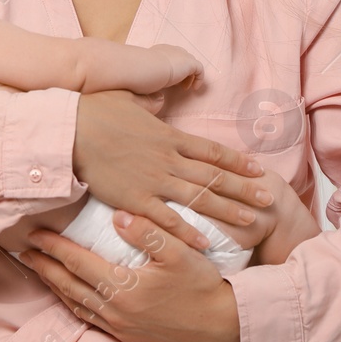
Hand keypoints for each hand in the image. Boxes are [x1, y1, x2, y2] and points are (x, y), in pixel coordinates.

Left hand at [21, 211, 239, 341]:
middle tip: (25, 251)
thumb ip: (147, 232)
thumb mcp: (179, 252)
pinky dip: (72, 304)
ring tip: (40, 269)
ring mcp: (119, 327)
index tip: (34, 233)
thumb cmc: (201, 284)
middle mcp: (114, 311)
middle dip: (44, 267)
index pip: (77, 262)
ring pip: (75, 304)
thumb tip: (117, 217)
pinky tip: (68, 295)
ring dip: (54, 286)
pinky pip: (88, 319)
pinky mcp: (127, 337)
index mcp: (123, 287)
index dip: (53, 247)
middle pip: (68, 285)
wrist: (221, 324)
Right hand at [73, 90, 271, 252]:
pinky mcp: (135, 199)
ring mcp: (154, 180)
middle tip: (270, 198)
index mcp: (169, 135)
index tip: (259, 169)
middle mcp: (169, 158)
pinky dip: (189, 231)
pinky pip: (168, 219)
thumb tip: (159, 101)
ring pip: (200, 198)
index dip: (238, 162)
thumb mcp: (128, 98)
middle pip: (215, 176)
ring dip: (228, 210)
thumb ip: (149, 104)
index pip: (213, 151)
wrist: (70, 129)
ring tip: (252, 220)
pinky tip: (207, 243)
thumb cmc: (94, 109)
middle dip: (245, 188)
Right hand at [149, 44, 202, 87]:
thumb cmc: (141, 72)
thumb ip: (150, 78)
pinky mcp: (190, 62)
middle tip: (178, 85)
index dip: (172, 69)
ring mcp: (181, 55)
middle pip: (182, 59)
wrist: (148, 66)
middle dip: (182, 72)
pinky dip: (198, 78)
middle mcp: (171, 50)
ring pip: (191, 63)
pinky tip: (194, 88)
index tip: (169, 81)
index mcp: (159, 51)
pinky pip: (199, 69)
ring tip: (185, 87)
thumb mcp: (145, 73)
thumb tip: (155, 90)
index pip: (170, 57)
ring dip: (189, 76)